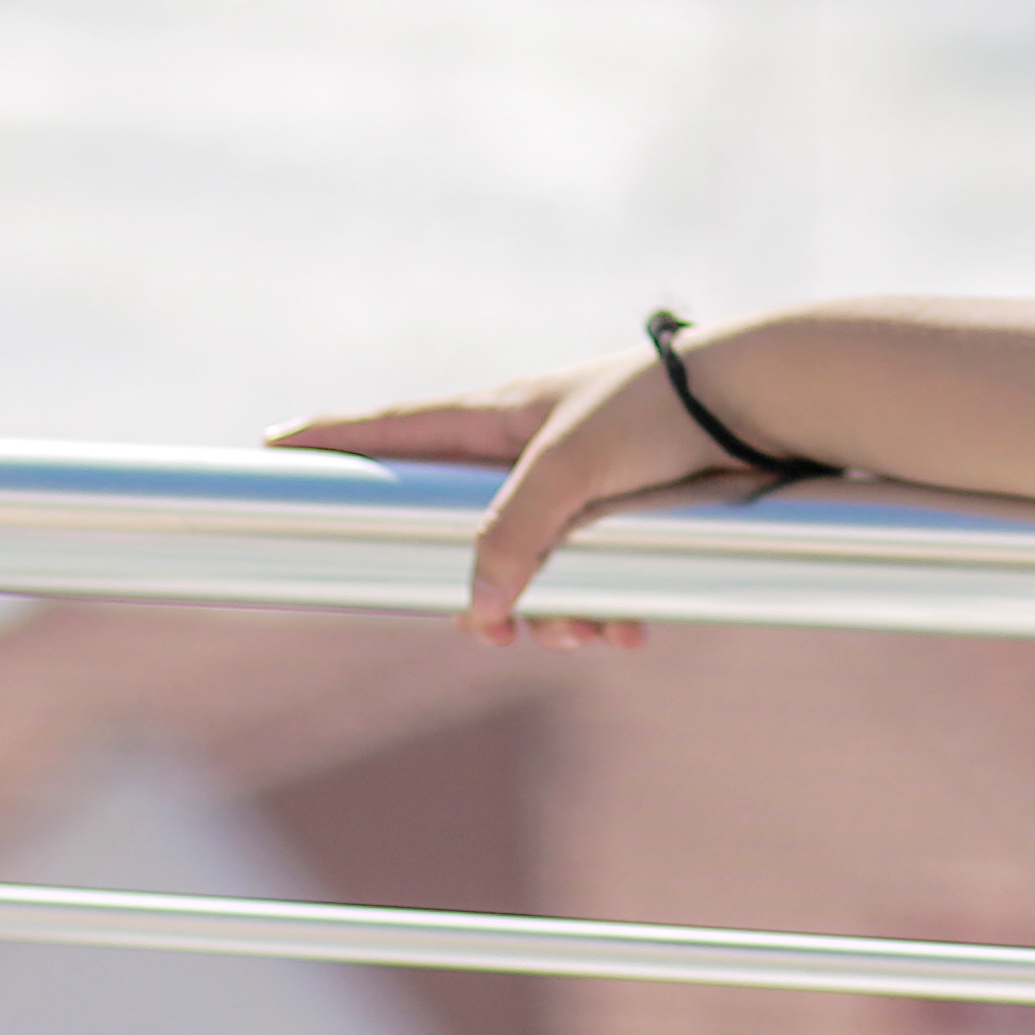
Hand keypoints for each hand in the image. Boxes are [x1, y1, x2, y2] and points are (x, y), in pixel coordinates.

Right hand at [270, 349, 752, 647]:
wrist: (765, 404)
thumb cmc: (663, 410)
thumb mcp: (573, 464)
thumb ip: (514, 530)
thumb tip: (478, 609)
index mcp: (497, 417)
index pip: (392, 431)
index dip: (332, 445)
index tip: (269, 452)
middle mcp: (526, 449)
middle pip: (459, 530)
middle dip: (478, 590)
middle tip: (498, 630)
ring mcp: (574, 482)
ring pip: (528, 568)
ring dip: (552, 612)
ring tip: (592, 631)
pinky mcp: (623, 511)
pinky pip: (587, 575)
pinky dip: (600, 606)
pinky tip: (629, 627)